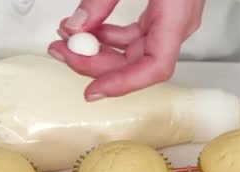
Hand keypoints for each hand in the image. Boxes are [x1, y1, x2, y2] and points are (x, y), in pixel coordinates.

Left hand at [48, 0, 204, 100]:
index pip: (155, 66)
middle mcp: (178, 24)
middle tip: (62, 53)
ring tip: (67, 41)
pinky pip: (137, 37)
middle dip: (97, 63)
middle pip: (139, 62)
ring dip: (100, 51)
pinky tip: (89, 30)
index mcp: (176, 13)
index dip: (124, 84)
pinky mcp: (165, 14)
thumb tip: (76, 28)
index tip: (93, 90)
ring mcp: (172, 21)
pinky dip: (111, 37)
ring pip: (136, 52)